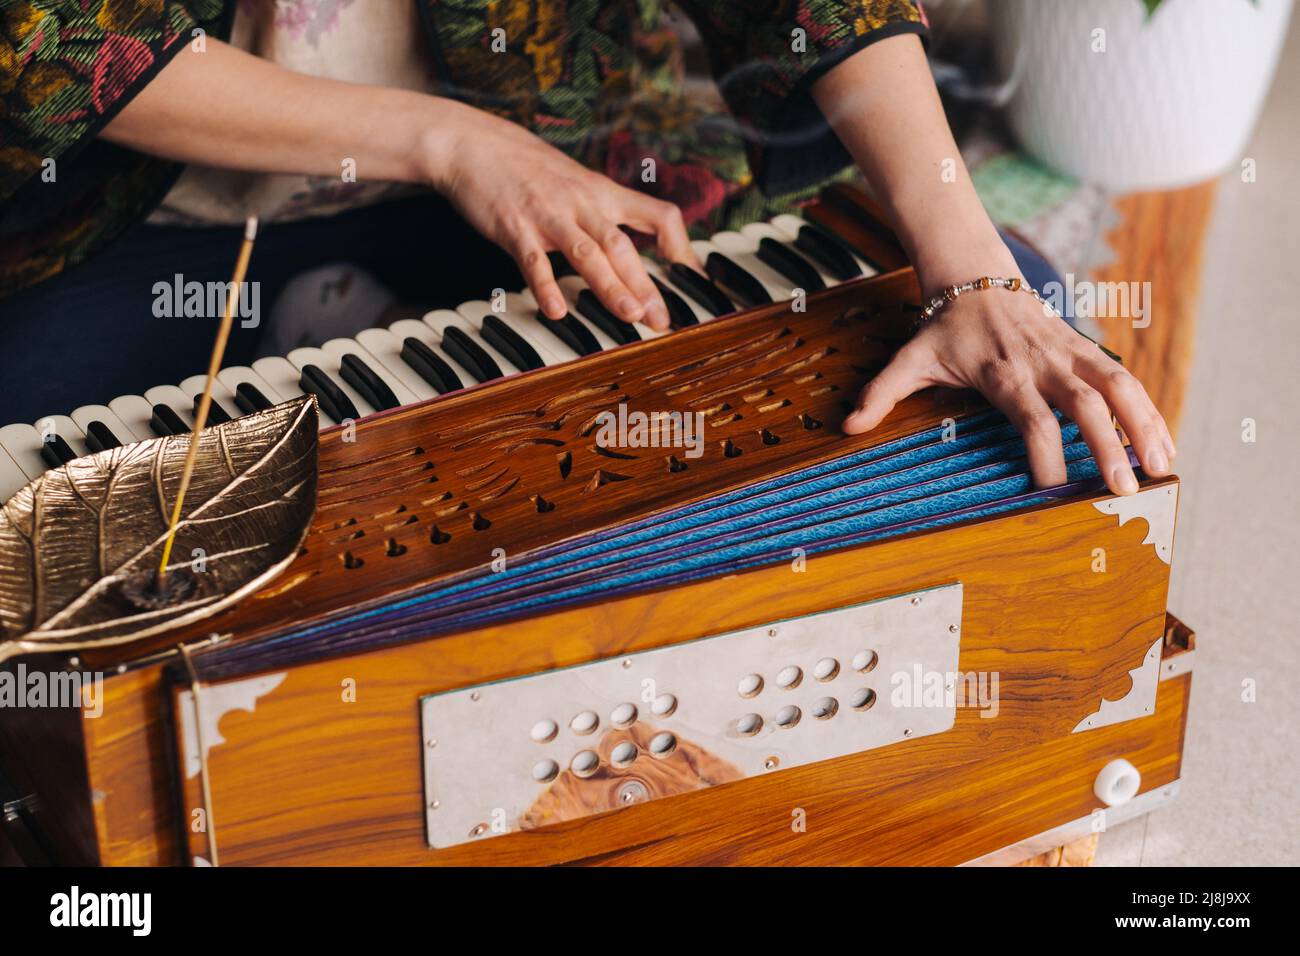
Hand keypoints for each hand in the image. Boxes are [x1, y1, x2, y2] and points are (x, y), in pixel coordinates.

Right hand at [423, 106, 697, 330]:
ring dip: (610, 286)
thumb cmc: (526, 169)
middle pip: (622, 245)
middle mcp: (582, 203)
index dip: (680, 246)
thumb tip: (628, 248)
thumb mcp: (576, 182)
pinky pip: (534, 260)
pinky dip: (546, 286)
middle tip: (661, 319)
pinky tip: (556, 311)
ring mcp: (548, 215)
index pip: (658, 214)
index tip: (692, 278)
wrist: (474, 144)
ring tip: (629, 316)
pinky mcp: (515, 227)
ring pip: (587, 252)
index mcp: (602, 193)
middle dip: (645, 284)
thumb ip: (603, 213)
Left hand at [843, 282, 1175, 495]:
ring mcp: (1068, 354)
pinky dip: (1147, 408)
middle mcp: (1042, 362)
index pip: (1031, 418)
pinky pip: (1124, 378)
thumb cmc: (943, 330)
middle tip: (1126, 491)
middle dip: (1108, 446)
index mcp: (1002, 372)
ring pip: (1117, 385)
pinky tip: (1163, 443)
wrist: (974, 278)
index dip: (1044, 454)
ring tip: (1165, 469)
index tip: (1052, 492)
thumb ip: (882, 393)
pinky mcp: (1084, 350)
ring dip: (1144, 425)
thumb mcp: (909, 359)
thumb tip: (847, 427)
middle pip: (1085, 405)